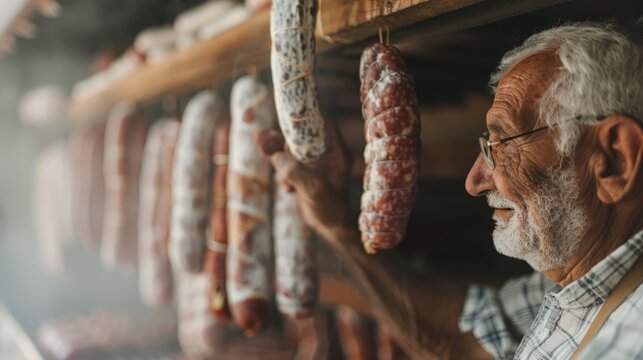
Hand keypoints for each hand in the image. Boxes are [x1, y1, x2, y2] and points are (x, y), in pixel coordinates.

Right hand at [258, 120, 352, 240]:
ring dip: (284, 164)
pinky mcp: (305, 172)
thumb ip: (295, 171)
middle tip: (278, 157)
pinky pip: (289, 164)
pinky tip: (290, 190)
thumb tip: (275, 155)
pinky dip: (285, 175)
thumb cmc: (330, 208)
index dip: (306, 121)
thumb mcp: (313, 189)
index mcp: (337, 151)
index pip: (323, 123)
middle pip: (303, 136)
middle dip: (288, 148)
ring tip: (288, 183)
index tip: (289, 123)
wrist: (329, 226)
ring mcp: (315, 163)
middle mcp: (328, 153)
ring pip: (292, 151)